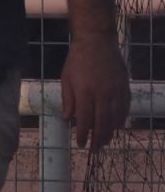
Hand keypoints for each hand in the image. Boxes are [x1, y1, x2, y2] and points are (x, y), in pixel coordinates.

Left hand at [61, 33, 129, 154]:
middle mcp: (102, 93)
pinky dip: (121, 118)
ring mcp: (116, 90)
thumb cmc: (77, 60)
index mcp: (85, 92)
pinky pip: (125, 107)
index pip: (84, 119)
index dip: (83, 134)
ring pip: (115, 117)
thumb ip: (68, 100)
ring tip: (105, 142)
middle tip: (95, 150)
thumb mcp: (66, 79)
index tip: (81, 144)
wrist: (97, 41)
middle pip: (102, 122)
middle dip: (98, 138)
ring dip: (110, 131)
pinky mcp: (124, 86)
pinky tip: (118, 126)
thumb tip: (67, 119)